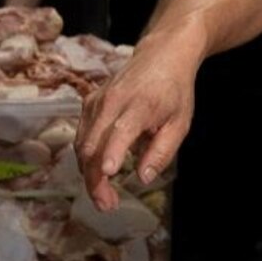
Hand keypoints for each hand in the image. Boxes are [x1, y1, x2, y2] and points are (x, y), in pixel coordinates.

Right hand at [78, 29, 202, 211]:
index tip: (108, 173)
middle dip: (95, 179)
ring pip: (82, 144)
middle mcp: (112, 101)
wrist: (161, 55)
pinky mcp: (89, 103)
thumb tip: (143, 177)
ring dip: (89, 174)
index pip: (120, 131)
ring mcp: (97, 101)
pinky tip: (100, 173)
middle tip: (108, 205)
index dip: (111, 153)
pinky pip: (81, 136)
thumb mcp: (180, 124)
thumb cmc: (173, 91)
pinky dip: (86, 158)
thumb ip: (162, 152)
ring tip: (105, 197)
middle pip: (93, 144)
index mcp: (139, 105)